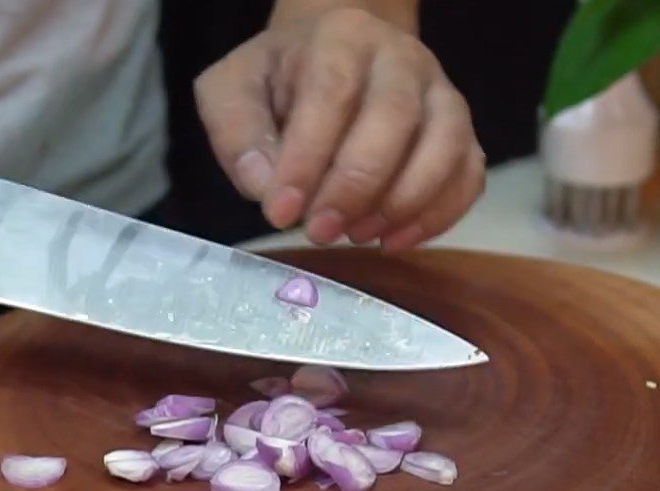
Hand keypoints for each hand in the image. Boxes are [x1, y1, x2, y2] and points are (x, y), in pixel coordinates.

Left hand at [195, 7, 484, 251]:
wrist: (336, 60)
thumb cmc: (280, 83)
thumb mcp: (233, 92)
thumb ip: (237, 134)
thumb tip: (265, 188)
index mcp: (341, 38)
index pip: (332, 92)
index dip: (308, 159)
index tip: (281, 212)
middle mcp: (401, 59)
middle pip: (395, 117)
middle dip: (356, 186)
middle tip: (319, 231)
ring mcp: (441, 96)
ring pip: (446, 145)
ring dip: (403, 202)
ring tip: (357, 235)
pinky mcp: (461, 136)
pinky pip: (469, 176)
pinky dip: (437, 216)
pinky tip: (393, 241)